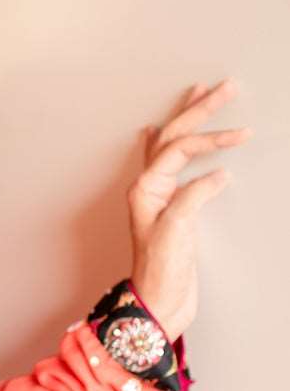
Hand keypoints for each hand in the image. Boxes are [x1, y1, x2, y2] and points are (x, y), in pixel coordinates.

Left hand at [127, 77, 253, 341]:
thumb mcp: (176, 231)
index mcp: (146, 189)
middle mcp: (148, 188)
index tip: (243, 135)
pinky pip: (170, 165)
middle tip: (225, 86)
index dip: (212, 139)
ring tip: (201, 93)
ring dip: (188, 119)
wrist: (158, 304)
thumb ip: (193, 197)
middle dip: (199, 111)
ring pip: (171, 146)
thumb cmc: (161, 273)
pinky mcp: (170, 207)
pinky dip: (171, 145)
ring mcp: (158, 196)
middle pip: (173, 137)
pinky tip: (159, 132)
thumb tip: (217, 175)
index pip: (180, 149)